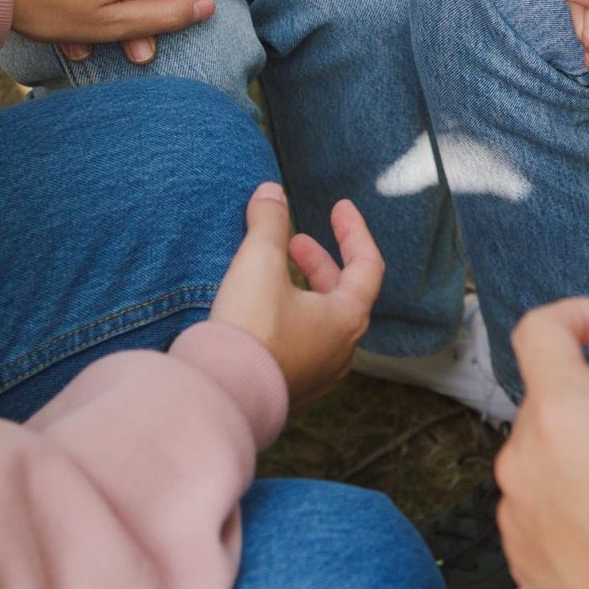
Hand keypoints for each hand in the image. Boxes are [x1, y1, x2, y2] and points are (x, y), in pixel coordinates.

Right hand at [209, 182, 384, 406]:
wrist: (221, 397)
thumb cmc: (250, 329)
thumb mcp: (260, 262)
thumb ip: (270, 222)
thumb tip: (271, 191)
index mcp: (347, 319)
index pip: (367, 265)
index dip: (354, 231)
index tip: (340, 207)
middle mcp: (341, 351)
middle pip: (343, 295)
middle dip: (320, 262)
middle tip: (294, 242)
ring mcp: (317, 375)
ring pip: (321, 321)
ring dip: (303, 290)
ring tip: (272, 273)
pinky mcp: (290, 390)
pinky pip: (301, 345)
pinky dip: (290, 317)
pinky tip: (260, 312)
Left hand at [496, 299, 588, 588]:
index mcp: (566, 416)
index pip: (538, 331)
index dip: (576, 314)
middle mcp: (525, 460)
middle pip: (550, 394)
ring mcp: (518, 513)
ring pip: (546, 447)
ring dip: (587, 443)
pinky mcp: (523, 555)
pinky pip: (541, 498)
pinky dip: (574, 490)